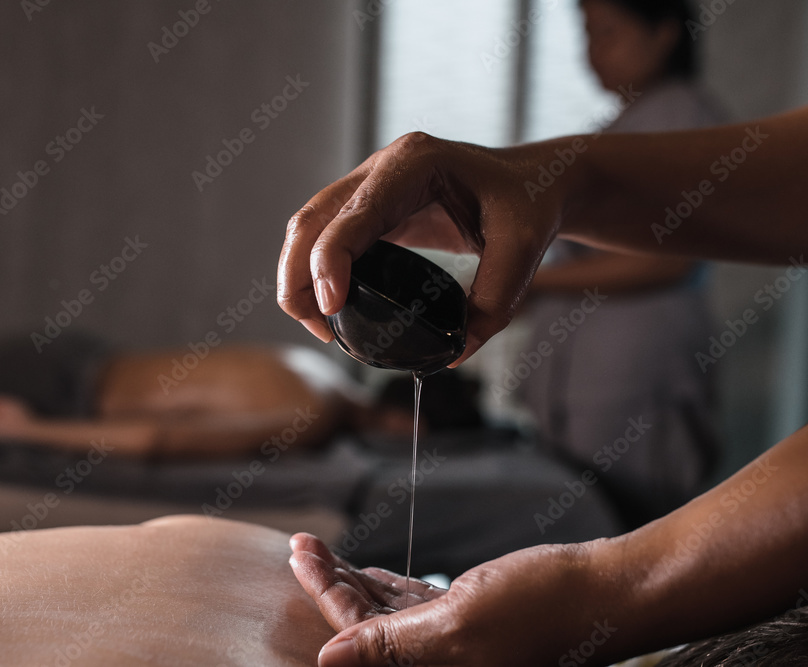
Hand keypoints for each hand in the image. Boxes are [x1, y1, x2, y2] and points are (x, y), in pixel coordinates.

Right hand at [277, 133, 565, 363]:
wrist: (533, 181)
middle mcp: (383, 167)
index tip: (331, 307)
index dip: (330, 260)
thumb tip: (454, 351)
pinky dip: (316, 272)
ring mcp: (371, 183)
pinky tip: (331, 307)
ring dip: (299, 276)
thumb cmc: (529, 204)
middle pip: (312, 219)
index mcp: (416, 164)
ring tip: (320, 326)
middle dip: (298, 275)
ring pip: (308, 227)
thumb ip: (494, 302)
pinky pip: (326, 236)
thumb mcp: (524, 250)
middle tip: (317, 329)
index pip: (354, 213)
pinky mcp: (370, 206)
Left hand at [289, 532, 613, 665]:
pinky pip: (413, 606)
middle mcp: (437, 664)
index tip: (298, 554)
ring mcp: (453, 643)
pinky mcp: (468, 621)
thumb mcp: (458, 626)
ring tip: (321, 547)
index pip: (356, 638)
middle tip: (302, 542)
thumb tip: (327, 658)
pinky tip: (366, 570)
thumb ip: (390, 645)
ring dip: (353, 578)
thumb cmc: (542, 608)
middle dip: (329, 582)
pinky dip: (387, 586)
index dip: (323, 593)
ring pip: (385, 612)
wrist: (606, 591)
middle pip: (364, 625)